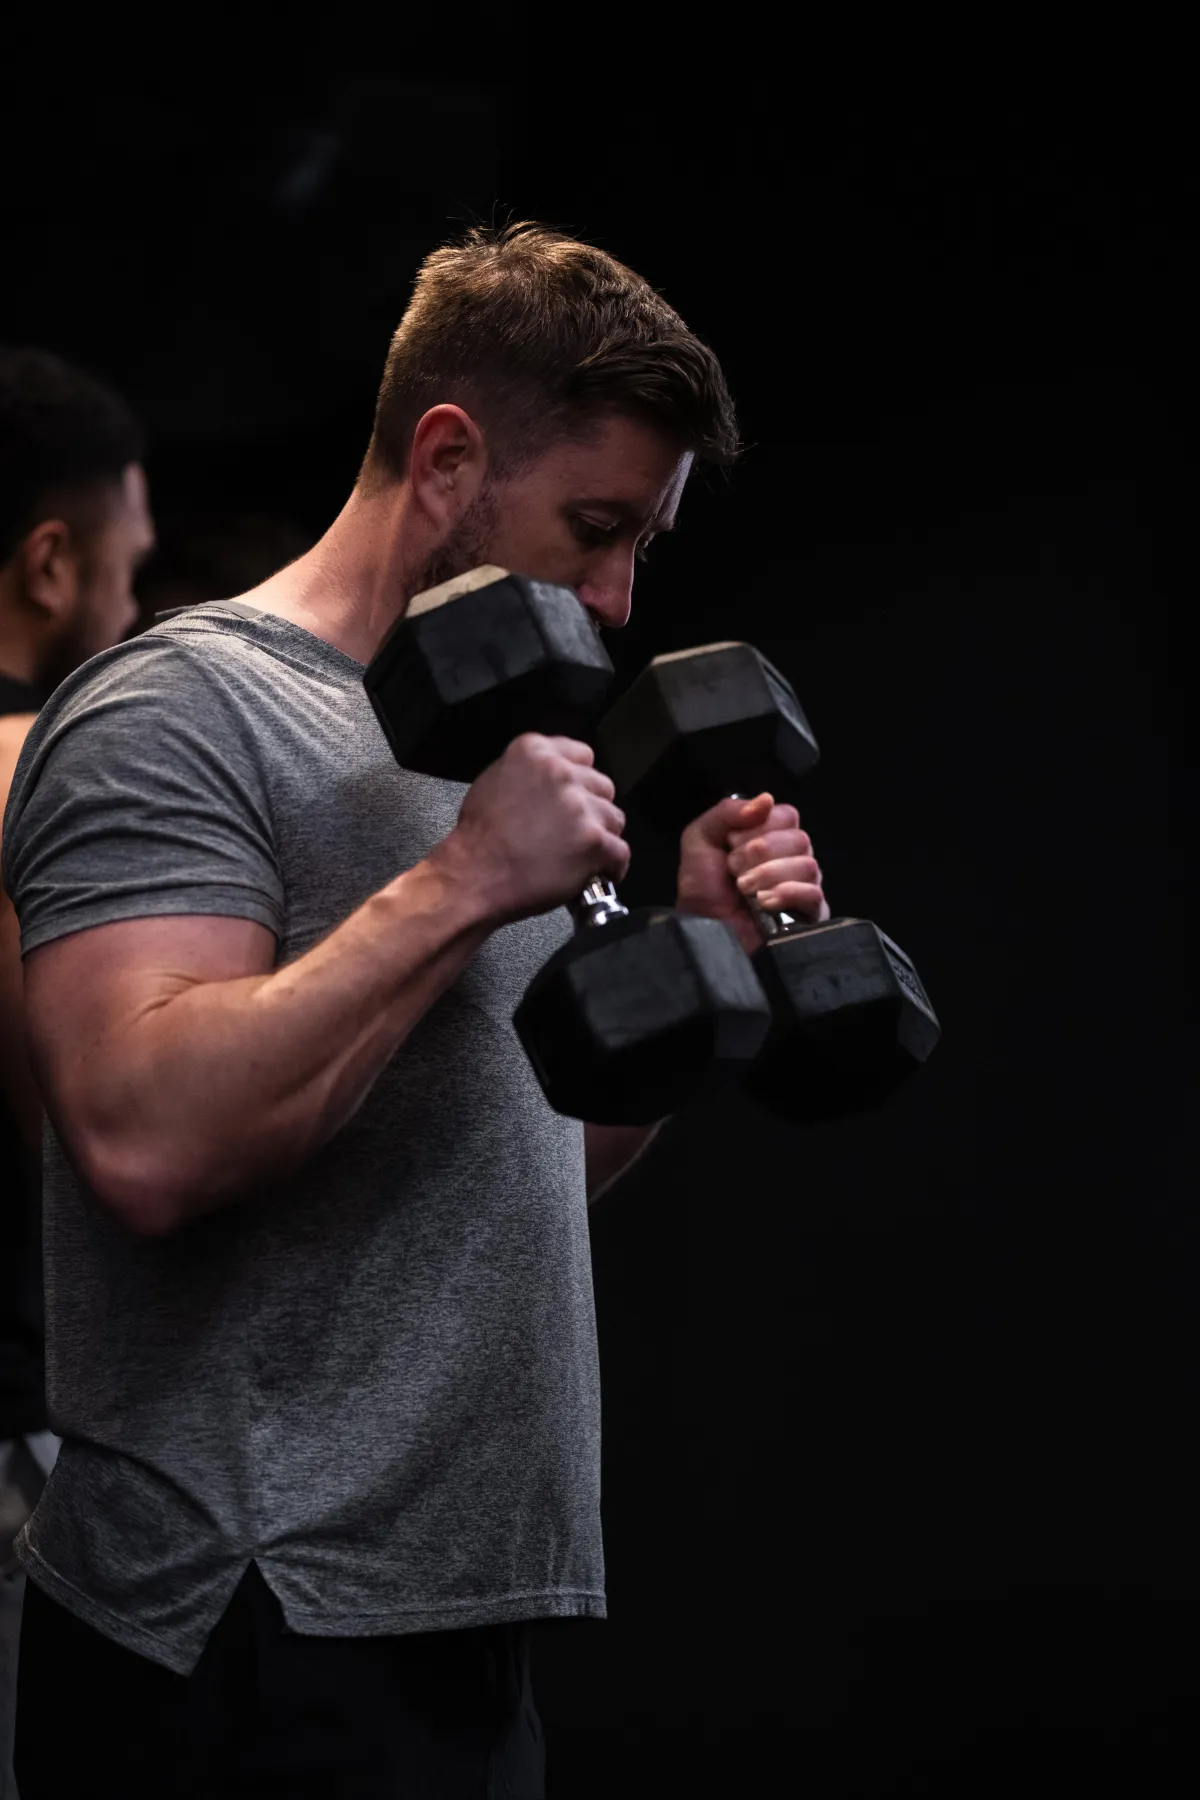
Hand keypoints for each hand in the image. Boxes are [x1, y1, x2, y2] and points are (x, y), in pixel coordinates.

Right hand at [435, 734, 629, 924]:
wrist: (474, 876)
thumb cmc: (478, 839)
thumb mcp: (494, 781)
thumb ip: (530, 771)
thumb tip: (552, 778)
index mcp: (535, 752)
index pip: (583, 756)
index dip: (581, 782)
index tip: (577, 797)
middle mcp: (561, 773)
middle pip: (603, 787)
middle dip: (593, 810)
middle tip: (575, 832)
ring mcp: (580, 807)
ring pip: (614, 820)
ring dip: (602, 839)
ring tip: (580, 857)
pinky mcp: (594, 841)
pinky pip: (621, 853)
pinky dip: (612, 867)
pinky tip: (596, 874)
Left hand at [675, 792, 828, 956]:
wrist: (702, 929)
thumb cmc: (702, 887)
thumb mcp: (700, 838)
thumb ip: (727, 812)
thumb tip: (766, 800)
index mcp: (772, 836)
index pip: (787, 815)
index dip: (760, 828)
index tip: (732, 844)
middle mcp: (792, 857)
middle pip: (799, 839)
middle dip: (760, 853)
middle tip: (735, 870)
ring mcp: (803, 886)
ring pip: (807, 865)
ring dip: (768, 875)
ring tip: (744, 890)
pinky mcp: (809, 914)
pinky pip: (815, 894)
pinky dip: (788, 894)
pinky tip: (765, 902)